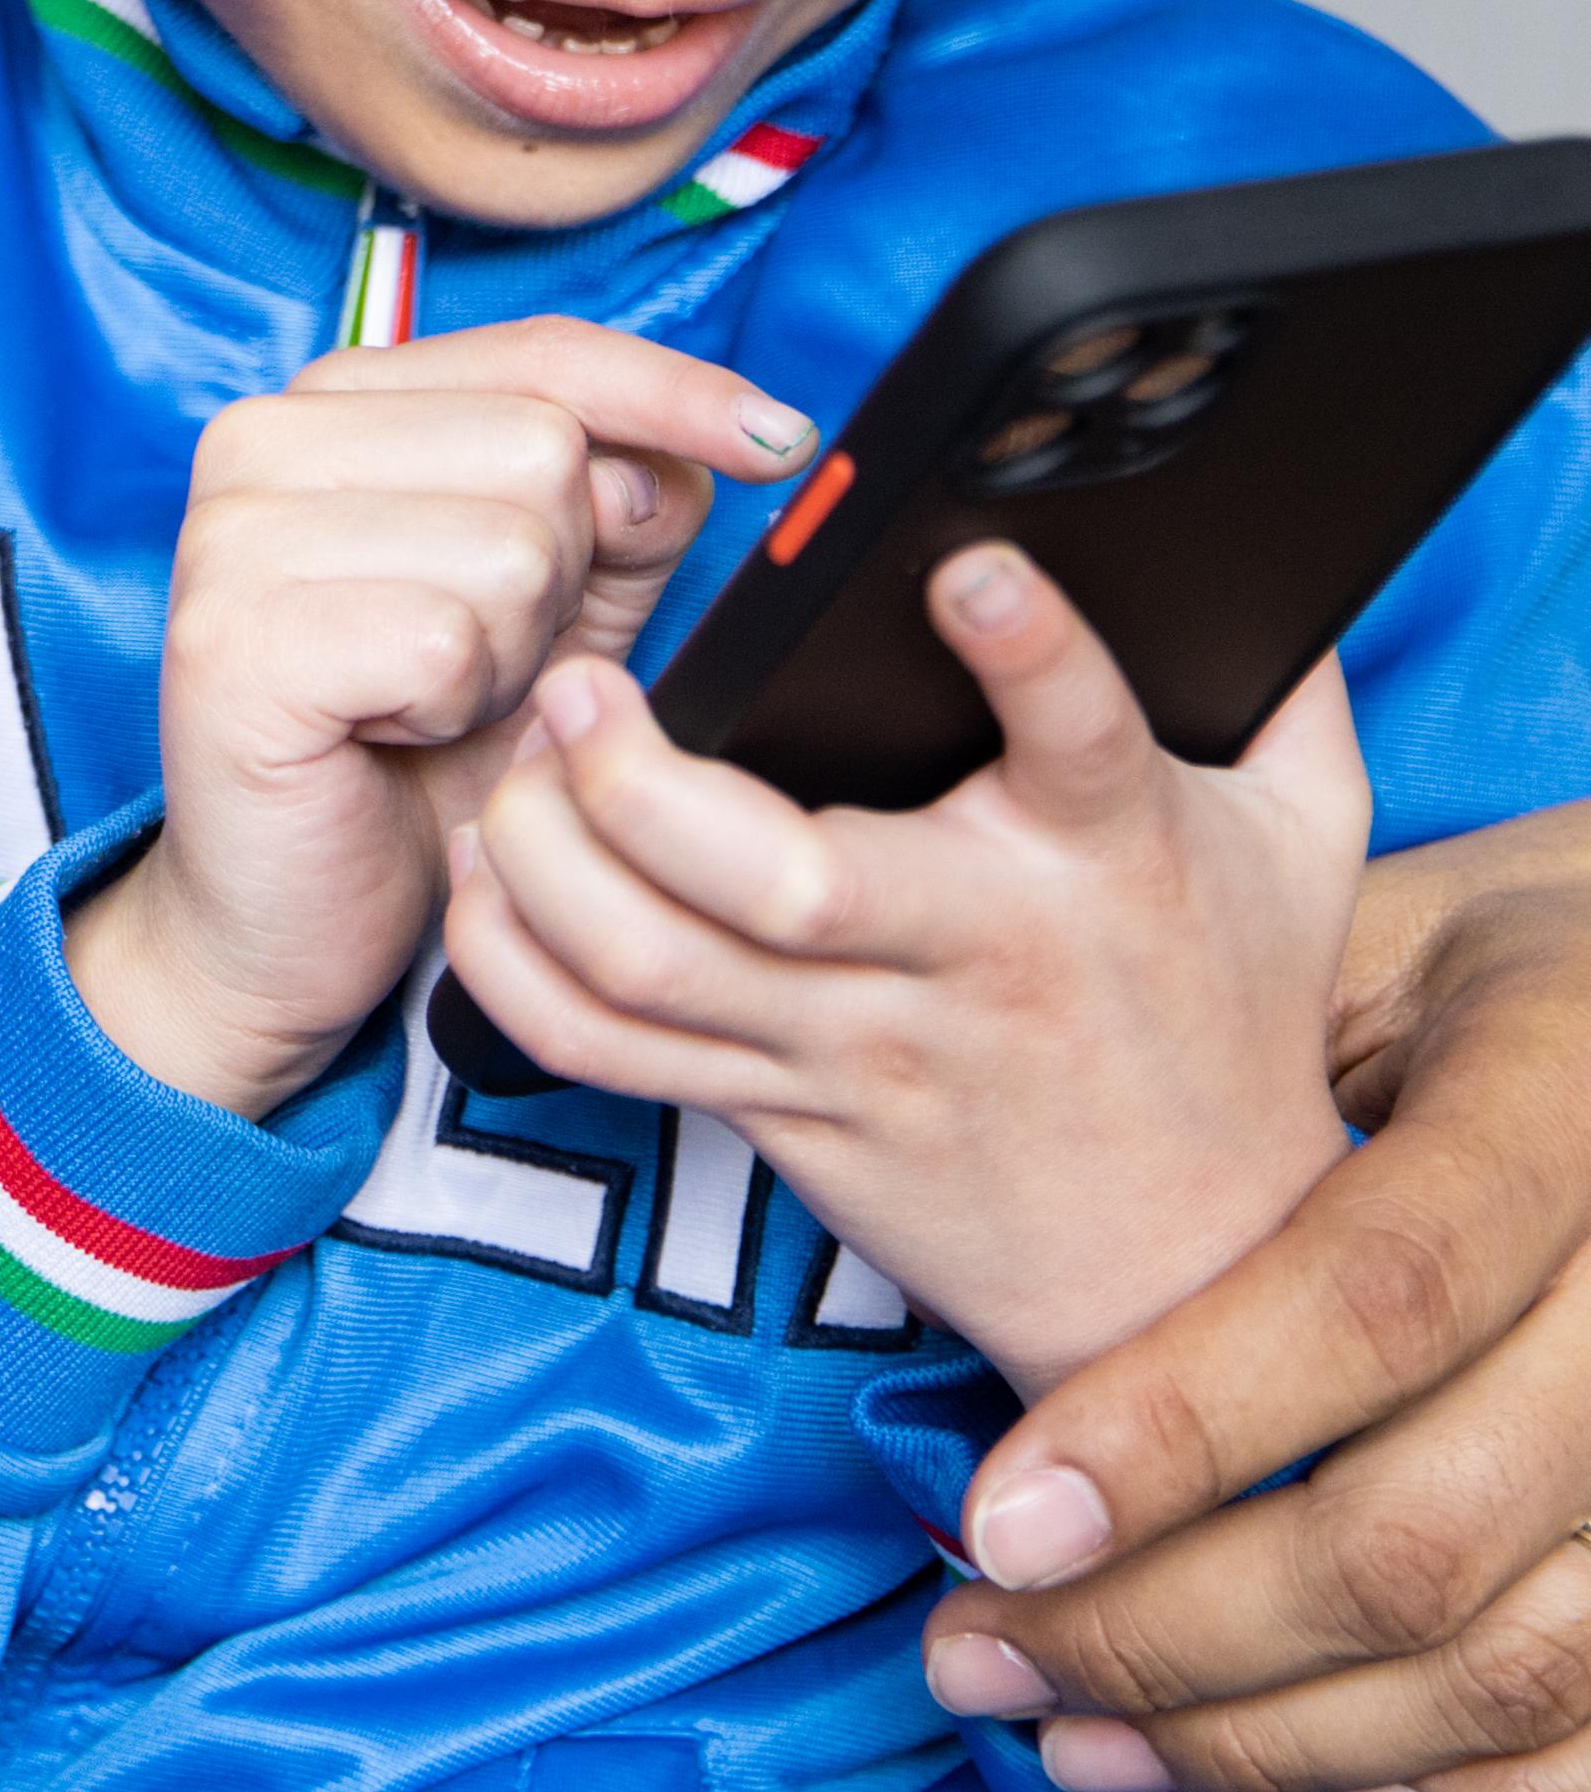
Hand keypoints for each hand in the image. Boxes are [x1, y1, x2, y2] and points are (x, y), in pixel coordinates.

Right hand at [72, 322, 814, 1119]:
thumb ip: (620, 511)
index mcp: (334, 404)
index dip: (676, 394)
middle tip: (478, 661)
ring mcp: (232, 533)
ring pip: (508, 545)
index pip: (543, 352)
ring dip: (509, 658)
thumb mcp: (552, 611)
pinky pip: (442, 642)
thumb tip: (698, 452)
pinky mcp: (232, 640)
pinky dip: (451, 712)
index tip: (782, 442)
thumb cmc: (416, 758)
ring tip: (432, 705)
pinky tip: (393, 737)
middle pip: (543, 446)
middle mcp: (260, 438)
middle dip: (562, 578)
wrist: (286, 922)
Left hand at [440, 541, 1362, 1393]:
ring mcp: (860, 1048)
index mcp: (1106, 854)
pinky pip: (609, 1051)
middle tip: (577, 679)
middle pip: (780, 881)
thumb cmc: (1228, 1012)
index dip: (1030, 650)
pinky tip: (489, 875)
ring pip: (654, 966)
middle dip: (642, 778)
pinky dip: (515, 965)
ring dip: (546, 857)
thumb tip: (1257, 528)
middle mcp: (970, 952)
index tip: (966, 568)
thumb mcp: (1302, 839)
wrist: (1199, 1264)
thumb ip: (1280, 684)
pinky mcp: (782, 1114)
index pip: (1082, 741)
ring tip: (515, 760)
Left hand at [922, 798, 1590, 1791]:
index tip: (991, 1521)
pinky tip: (1314, 1776)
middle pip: (1421, 1532)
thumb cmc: (1491, 961)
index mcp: (1570, 1098)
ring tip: (1072, 1736)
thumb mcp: (1369, 935)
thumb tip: (1001, 1219)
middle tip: (975, 1654)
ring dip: (1272, 1740)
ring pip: (1511, 1666)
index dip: (1177, 1428)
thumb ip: (1222, 1057)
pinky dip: (1464, 1791)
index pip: (1371, 1296)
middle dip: (1167, 1632)